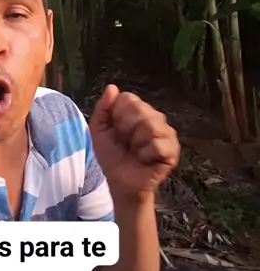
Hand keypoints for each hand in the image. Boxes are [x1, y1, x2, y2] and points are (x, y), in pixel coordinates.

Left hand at [89, 85, 179, 200]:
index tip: (115, 131)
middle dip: (125, 130)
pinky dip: (145, 155)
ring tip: (135, 151)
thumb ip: (103, 108)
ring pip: (150, 126)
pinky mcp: (172, 150)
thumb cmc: (111, 156)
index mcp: (138, 109)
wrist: (120, 182)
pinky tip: (145, 160)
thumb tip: (112, 87)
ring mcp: (166, 132)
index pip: (128, 98)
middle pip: (140, 109)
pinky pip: (158, 145)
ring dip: (136, 143)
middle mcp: (155, 117)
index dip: (117, 116)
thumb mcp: (99, 131)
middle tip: (125, 143)